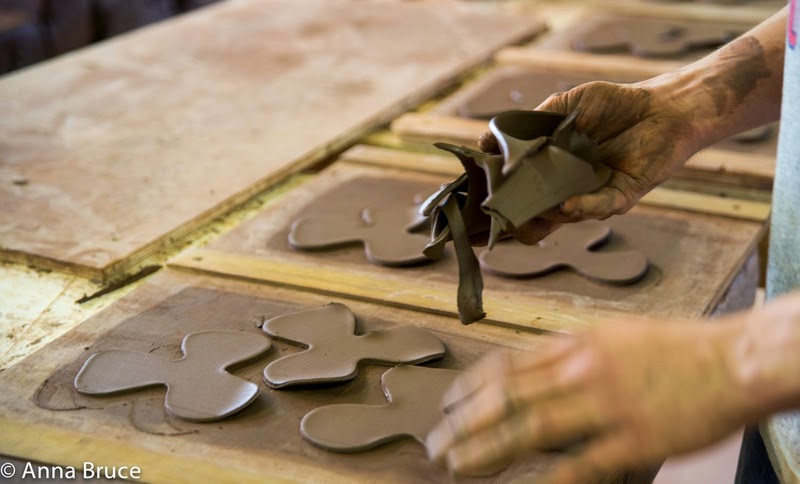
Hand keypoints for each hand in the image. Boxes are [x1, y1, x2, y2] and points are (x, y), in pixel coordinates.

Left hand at [426, 316, 754, 481]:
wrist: (732, 359)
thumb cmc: (675, 347)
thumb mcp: (613, 334)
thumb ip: (571, 351)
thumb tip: (533, 367)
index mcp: (576, 344)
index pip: (506, 365)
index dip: (470, 387)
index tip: (447, 404)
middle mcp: (581, 371)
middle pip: (506, 398)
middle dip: (463, 423)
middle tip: (435, 444)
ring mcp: (605, 405)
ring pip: (529, 429)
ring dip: (486, 449)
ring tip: (456, 465)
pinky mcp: (634, 440)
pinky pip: (580, 465)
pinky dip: (546, 480)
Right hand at [481, 80, 703, 223]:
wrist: (662, 107)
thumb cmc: (614, 105)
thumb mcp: (563, 107)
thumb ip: (529, 123)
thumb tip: (485, 140)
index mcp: (551, 170)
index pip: (518, 193)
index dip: (499, 197)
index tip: (479, 192)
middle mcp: (568, 189)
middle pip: (534, 218)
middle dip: (516, 217)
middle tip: (501, 207)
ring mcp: (592, 196)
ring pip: (561, 216)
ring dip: (545, 210)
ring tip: (530, 200)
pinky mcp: (619, 198)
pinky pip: (596, 209)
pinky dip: (579, 208)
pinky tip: (565, 204)